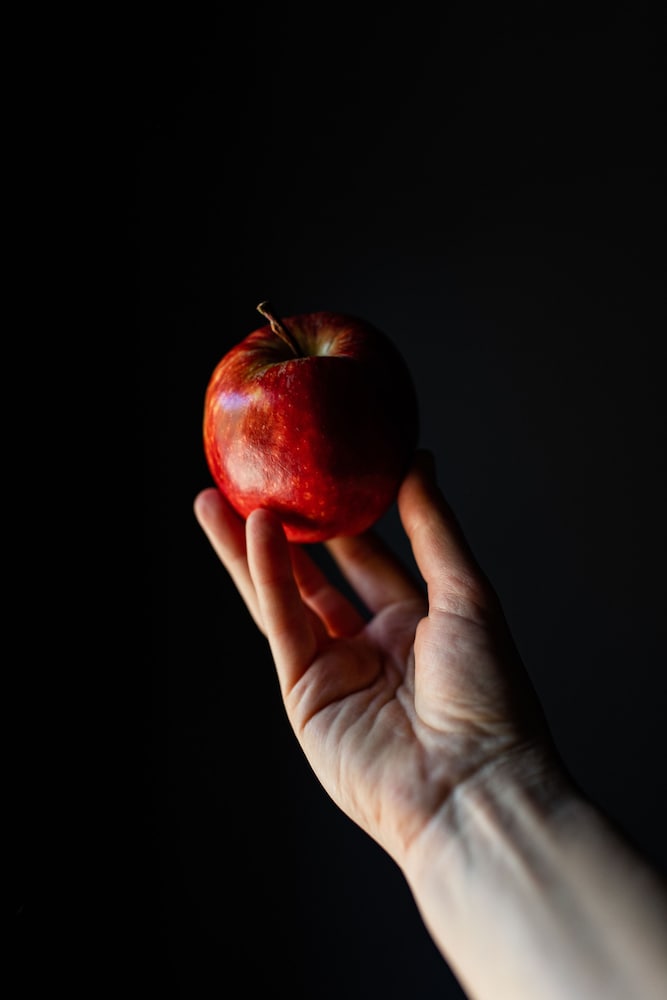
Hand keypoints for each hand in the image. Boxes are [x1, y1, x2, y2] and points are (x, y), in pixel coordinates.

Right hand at [193, 449, 554, 864]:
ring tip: (216, 499)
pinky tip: (254, 533)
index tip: (318, 470)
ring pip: (284, 597)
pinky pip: (284, 626)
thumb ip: (433, 527)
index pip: (369, 559)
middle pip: (314, 575)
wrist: (474, 790)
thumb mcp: (467, 593)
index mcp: (418, 624)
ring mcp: (335, 672)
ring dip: (250, 549)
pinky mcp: (305, 696)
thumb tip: (418, 459)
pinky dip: (267, 579)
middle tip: (249, 482)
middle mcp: (372, 646)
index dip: (343, 517)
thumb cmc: (489, 695)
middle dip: (283, 531)